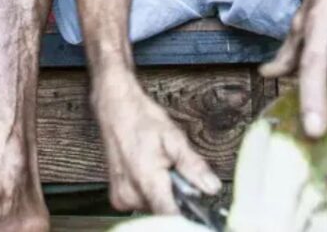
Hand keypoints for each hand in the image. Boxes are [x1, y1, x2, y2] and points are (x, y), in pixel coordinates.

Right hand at [93, 74, 221, 212]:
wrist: (115, 109)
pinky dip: (152, 192)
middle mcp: (129, 194)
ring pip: (154, 208)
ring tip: (162, 169)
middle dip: (176, 196)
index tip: (197, 208)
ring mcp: (121, 197)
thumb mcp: (174, 138)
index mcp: (145, 179)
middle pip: (164, 211)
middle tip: (176, 173)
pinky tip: (151, 173)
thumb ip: (193, 166)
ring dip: (164, 193)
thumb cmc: (141, 119)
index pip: (169, 215)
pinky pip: (143, 203)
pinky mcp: (117, 197)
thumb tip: (211, 187)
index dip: (187, 215)